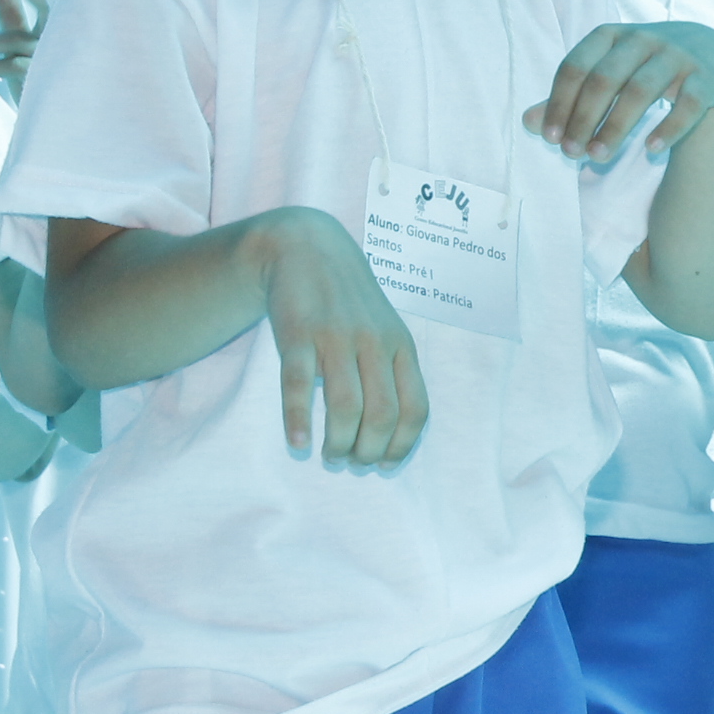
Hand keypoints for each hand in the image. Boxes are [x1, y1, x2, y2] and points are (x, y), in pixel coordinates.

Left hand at [0, 0, 57, 98]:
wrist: (61, 118)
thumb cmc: (43, 76)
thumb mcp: (27, 45)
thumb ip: (15, 19)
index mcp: (62, 23)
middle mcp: (64, 34)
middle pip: (45, 2)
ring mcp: (56, 54)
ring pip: (15, 38)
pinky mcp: (45, 76)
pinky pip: (12, 65)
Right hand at [253, 207, 428, 463]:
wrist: (306, 248)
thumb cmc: (349, 302)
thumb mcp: (383, 330)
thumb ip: (390, 372)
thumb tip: (389, 433)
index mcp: (400, 347)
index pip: (416, 408)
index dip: (402, 445)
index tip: (383, 465)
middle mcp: (374, 343)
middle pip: (383, 414)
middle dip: (368, 451)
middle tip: (351, 463)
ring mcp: (337, 338)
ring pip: (346, 406)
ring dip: (339, 443)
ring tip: (329, 457)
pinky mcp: (299, 334)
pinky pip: (301, 384)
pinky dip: (299, 419)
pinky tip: (298, 443)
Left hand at [527, 21, 713, 161]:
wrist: (711, 51)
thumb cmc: (644, 66)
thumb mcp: (607, 73)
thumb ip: (569, 97)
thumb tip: (528, 122)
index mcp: (611, 35)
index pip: (576, 66)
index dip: (559, 103)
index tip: (551, 138)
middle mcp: (643, 39)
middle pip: (605, 79)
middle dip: (584, 119)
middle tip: (571, 155)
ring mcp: (676, 55)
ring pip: (641, 90)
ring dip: (616, 127)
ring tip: (598, 158)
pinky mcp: (706, 76)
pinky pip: (688, 103)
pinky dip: (669, 127)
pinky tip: (650, 149)